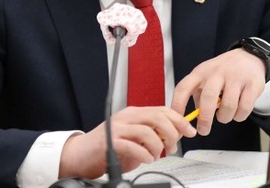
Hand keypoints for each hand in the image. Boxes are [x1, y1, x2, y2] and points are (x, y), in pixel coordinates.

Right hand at [58, 106, 196, 178]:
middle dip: (171, 133)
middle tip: (172, 147)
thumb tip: (174, 136)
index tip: (189, 131)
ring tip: (155, 156)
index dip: (179, 120)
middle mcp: (126, 117)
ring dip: (157, 147)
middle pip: (157, 117)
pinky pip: (133, 146)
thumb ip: (152, 135)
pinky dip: (144, 154)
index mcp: (133, 113)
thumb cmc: (108, 148)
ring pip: (147, 131)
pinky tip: (145, 159)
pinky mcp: (109, 142)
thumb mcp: (134, 139)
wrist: (80, 155)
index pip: (162, 110)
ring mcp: (117, 128)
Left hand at [171, 49, 265, 135]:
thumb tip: (191, 118)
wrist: (248, 57)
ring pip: (228, 106)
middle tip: (204, 130)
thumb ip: (197, 95)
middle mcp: (217, 73)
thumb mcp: (205, 78)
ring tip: (224, 115)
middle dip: (205, 119)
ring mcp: (235, 77)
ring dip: (224, 118)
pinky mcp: (252, 84)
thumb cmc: (223, 72)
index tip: (177, 122)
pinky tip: (237, 112)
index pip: (183, 88)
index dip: (177, 105)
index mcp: (201, 72)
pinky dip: (239, 116)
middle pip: (208, 98)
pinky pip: (244, 108)